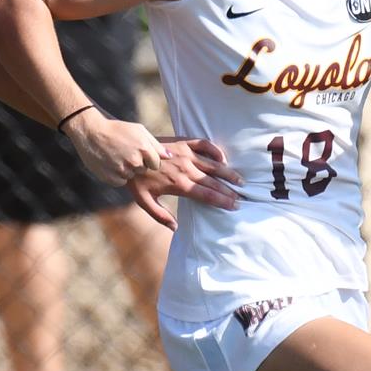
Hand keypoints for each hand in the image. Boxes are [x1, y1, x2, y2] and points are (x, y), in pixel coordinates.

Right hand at [64, 111, 165, 186]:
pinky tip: (110, 163)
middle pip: (143, 170)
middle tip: (125, 153)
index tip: (139, 153)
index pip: (156, 164)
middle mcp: (135, 161)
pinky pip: (120, 181)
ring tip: (116, 156)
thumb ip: (155, 144)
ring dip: (126, 170)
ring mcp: (122, 171)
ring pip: (131, 176)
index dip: (149, 159)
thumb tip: (169, 156)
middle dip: (137, 164)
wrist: (90, 133)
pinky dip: (116, 175)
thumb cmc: (116, 130)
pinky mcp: (111, 179)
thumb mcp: (138, 130)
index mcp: (144, 149)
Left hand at [127, 137, 243, 229]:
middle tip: (241, 197)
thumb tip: (175, 228)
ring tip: (240, 180)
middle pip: (214, 182)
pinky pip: (204, 144)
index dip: (222, 201)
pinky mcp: (184, 142)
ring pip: (213, 164)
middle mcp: (186, 169)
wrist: (129, 154)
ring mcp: (186, 154)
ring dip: (228, 173)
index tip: (234, 206)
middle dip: (229, 191)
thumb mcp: (144, 201)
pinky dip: (215, 151)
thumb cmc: (136, 179)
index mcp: (179, 185)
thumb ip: (160, 215)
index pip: (207, 195)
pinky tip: (223, 159)